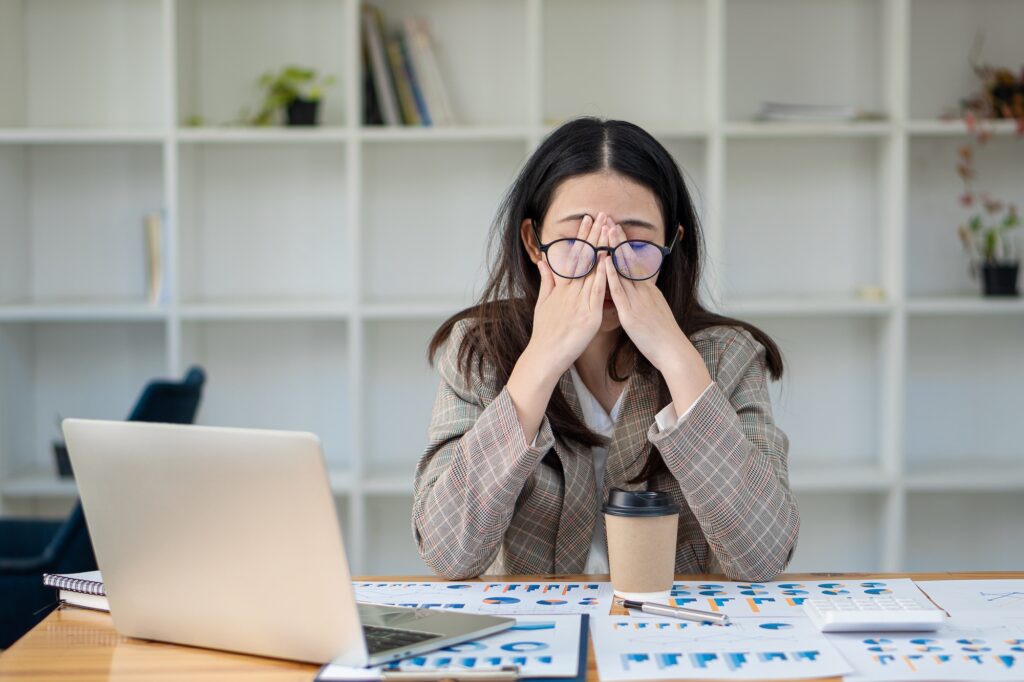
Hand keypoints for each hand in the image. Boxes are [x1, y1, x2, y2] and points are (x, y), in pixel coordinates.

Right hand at [526, 212, 609, 376]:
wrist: (545, 354)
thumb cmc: (545, 332)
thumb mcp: (542, 303)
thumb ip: (546, 281)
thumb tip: (543, 262)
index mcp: (562, 287)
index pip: (573, 256)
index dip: (581, 237)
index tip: (587, 220)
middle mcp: (570, 291)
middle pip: (583, 258)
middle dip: (592, 236)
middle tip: (600, 215)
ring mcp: (580, 302)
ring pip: (591, 270)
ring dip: (600, 248)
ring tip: (607, 230)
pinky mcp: (589, 315)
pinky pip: (597, 292)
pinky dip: (602, 275)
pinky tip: (608, 261)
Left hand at [603, 221, 702, 377]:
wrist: (673, 351)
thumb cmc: (661, 336)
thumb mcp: (653, 311)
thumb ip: (643, 299)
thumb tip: (635, 292)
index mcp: (648, 290)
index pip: (633, 262)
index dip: (623, 244)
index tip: (614, 229)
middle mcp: (643, 290)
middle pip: (628, 259)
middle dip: (617, 239)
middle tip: (608, 220)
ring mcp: (638, 300)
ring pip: (624, 270)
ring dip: (613, 250)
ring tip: (605, 231)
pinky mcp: (631, 313)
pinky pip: (620, 292)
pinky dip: (612, 276)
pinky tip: (605, 263)